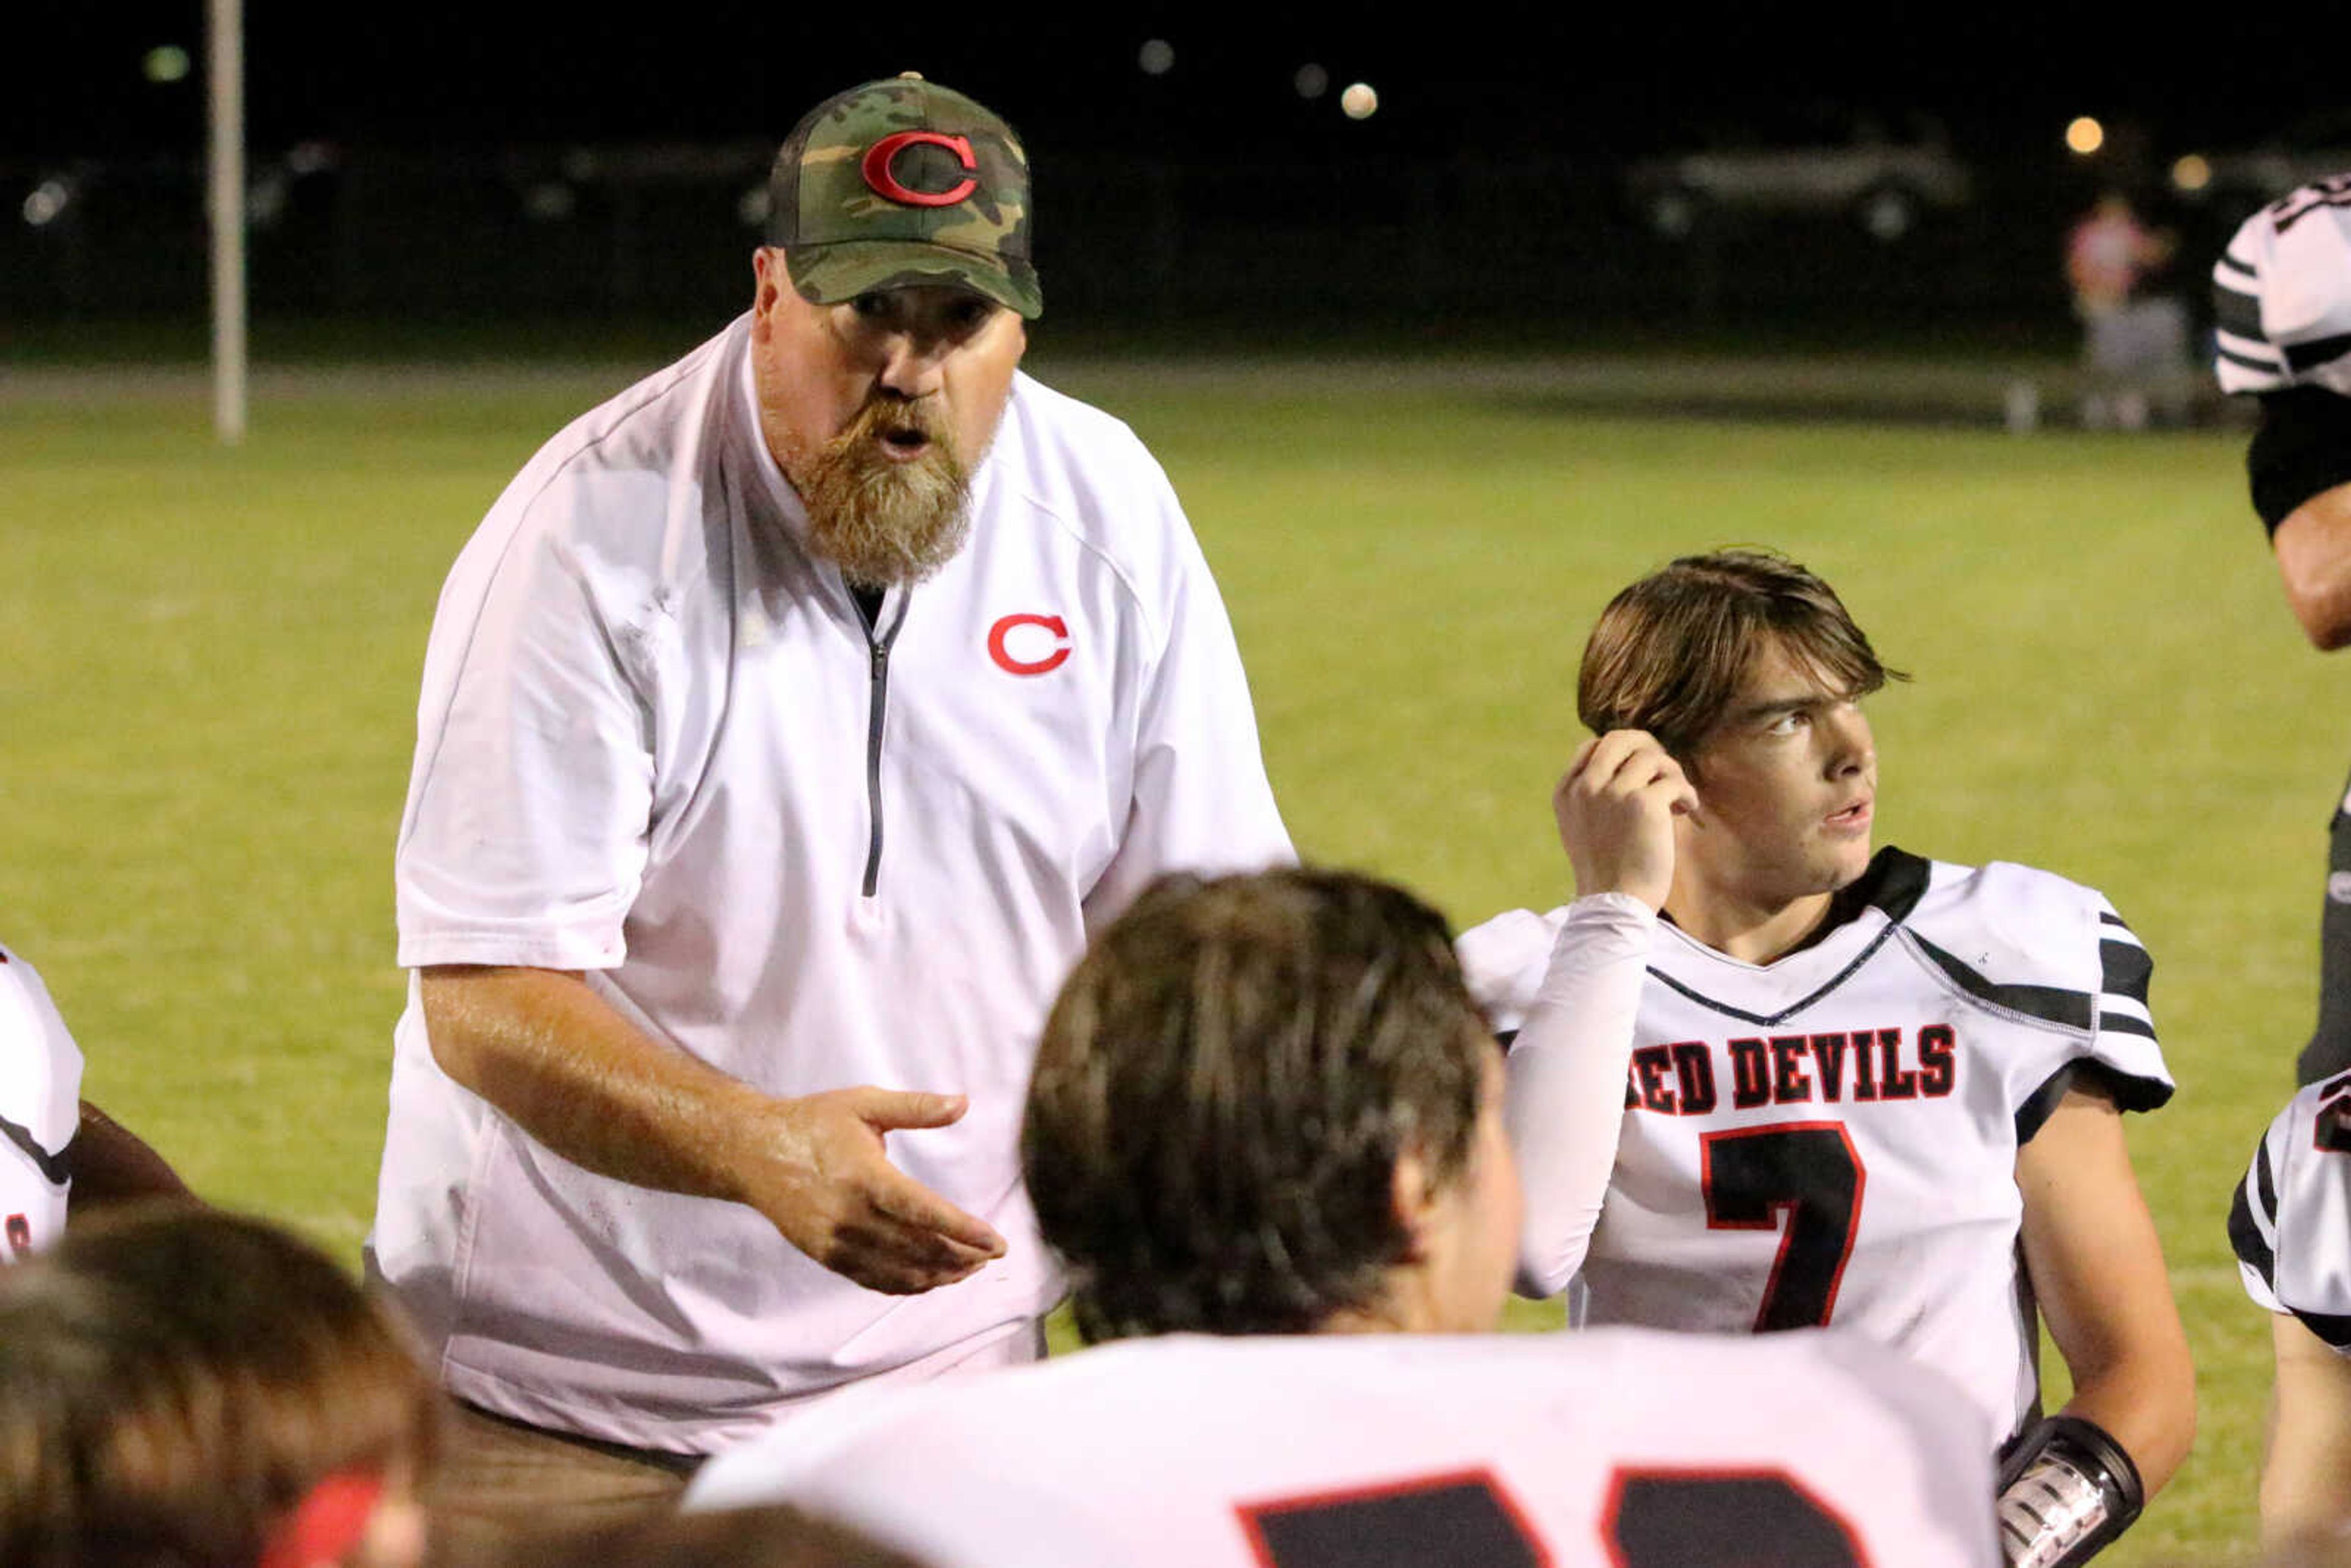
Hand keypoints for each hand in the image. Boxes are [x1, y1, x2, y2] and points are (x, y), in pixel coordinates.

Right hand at [750, 1087, 1007, 1294]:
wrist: (752, 1152)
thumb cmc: (814, 1122)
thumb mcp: (865, 1104)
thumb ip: (916, 1107)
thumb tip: (963, 1103)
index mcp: (865, 1177)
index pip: (925, 1213)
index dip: (965, 1231)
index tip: (996, 1242)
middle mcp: (851, 1217)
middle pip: (918, 1249)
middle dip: (961, 1258)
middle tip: (989, 1256)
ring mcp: (836, 1243)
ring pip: (899, 1272)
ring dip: (939, 1276)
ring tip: (968, 1269)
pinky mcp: (825, 1256)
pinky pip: (873, 1280)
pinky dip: (906, 1285)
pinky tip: (930, 1279)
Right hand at [1552, 730, 1695, 912]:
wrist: (1614, 903)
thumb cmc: (1606, 871)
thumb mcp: (1583, 827)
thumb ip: (1594, 795)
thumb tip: (1633, 764)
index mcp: (1567, 792)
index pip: (1593, 747)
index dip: (1622, 753)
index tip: (1640, 773)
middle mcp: (1586, 786)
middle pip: (1620, 739)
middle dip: (1649, 748)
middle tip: (1665, 771)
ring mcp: (1613, 792)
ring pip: (1652, 756)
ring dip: (1672, 773)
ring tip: (1678, 798)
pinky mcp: (1643, 803)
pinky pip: (1674, 781)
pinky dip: (1687, 794)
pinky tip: (1688, 810)